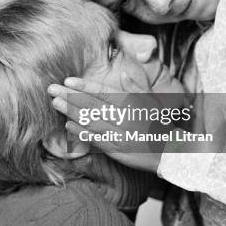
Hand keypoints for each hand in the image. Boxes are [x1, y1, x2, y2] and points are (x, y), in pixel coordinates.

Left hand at [48, 72, 169, 172]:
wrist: (172, 153)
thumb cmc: (162, 124)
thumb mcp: (154, 101)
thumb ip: (138, 86)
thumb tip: (123, 72)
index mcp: (133, 104)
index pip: (105, 92)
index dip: (85, 86)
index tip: (68, 80)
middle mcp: (126, 118)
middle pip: (93, 105)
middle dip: (71, 96)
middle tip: (52, 89)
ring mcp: (121, 135)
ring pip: (92, 121)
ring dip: (72, 112)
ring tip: (56, 103)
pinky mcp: (118, 150)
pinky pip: (96, 140)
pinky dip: (81, 132)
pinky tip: (68, 126)